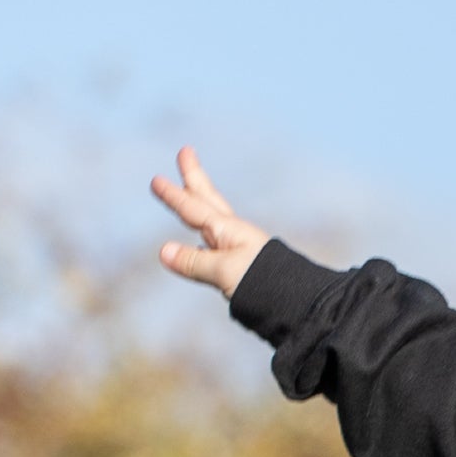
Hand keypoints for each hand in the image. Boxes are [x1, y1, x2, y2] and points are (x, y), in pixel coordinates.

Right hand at [150, 145, 269, 300]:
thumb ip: (194, 263)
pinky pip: (217, 248)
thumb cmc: (266, 283)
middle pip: (208, 200)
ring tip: (191, 193)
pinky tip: (202, 247)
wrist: (299, 303)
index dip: (174, 196)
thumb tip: (163, 251)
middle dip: (194, 178)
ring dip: (199, 205)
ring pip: (212, 221)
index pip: (194, 208)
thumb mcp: (225, 272)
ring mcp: (240, 251)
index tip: (156, 180)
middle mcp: (234, 235)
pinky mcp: (244, 270)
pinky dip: (206, 240)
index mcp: (228, 230)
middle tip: (186, 152)